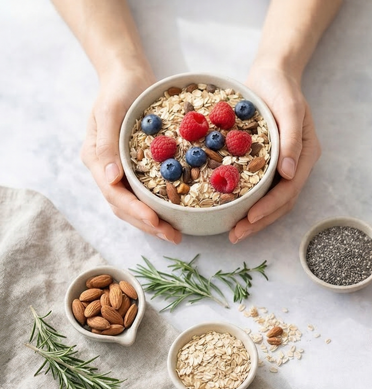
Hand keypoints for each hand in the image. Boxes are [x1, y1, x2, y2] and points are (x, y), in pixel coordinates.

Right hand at [81, 70, 182, 242]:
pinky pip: (150, 190)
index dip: (135, 211)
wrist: (128, 75)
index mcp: (96, 160)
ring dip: (156, 221)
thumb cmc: (117, 89)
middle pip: (126, 207)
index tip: (156, 220)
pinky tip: (182, 212)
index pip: (114, 194)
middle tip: (174, 237)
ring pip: (137, 203)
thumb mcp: (109, 111)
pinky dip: (163, 204)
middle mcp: (108, 169)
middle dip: (149, 224)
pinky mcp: (140, 166)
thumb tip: (110, 177)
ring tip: (177, 234)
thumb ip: (106, 144)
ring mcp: (124, 169)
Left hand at [230, 65, 321, 242]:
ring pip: (268, 199)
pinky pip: (255, 185)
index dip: (270, 207)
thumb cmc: (283, 89)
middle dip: (259, 221)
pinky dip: (243, 199)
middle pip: (280, 202)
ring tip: (232, 231)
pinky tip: (226, 207)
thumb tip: (288, 173)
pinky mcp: (264, 161)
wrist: (272, 74)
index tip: (249, 218)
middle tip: (236, 235)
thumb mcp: (290, 109)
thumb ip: (290, 140)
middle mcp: (294, 165)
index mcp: (305, 156)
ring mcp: (280, 165)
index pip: (289, 190)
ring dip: (252, 217)